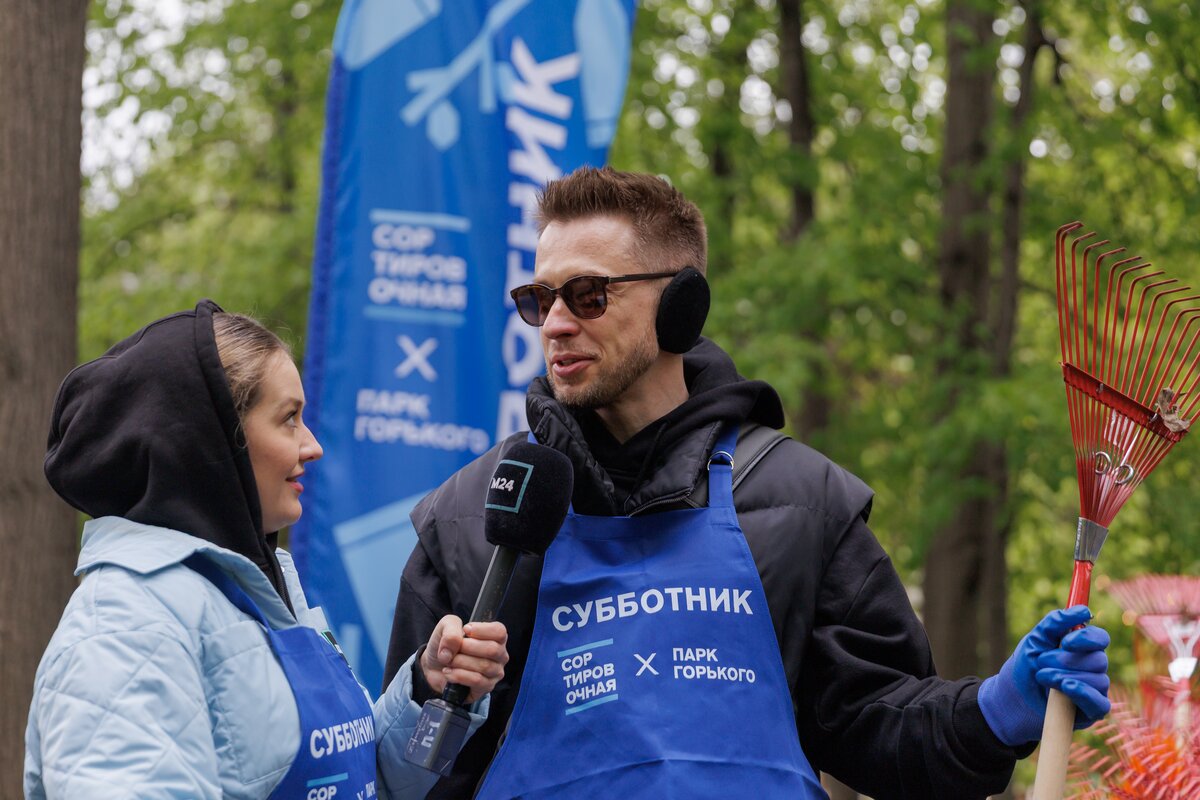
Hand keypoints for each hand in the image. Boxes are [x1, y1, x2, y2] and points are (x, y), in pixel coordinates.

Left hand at [419, 615, 508, 703]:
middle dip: (467, 647)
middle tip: (454, 649)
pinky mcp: (486, 687)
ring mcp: (495, 673)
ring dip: (460, 662)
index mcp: (495, 637)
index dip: (482, 630)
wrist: (434, 667)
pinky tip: (448, 672)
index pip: (500, 631)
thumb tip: (457, 645)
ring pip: (484, 666)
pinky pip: (477, 681)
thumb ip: (451, 629)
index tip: (465, 630)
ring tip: (448, 661)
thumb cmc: (446, 645)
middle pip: (493, 649)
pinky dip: (459, 675)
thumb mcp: (445, 627)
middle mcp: (499, 655)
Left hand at [978, 605, 1110, 745]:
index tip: (1066, 641)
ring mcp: (1095, 690)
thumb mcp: (1036, 640)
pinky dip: (1082, 693)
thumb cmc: (1028, 665)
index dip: (1088, 638)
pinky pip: (1100, 703)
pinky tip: (1065, 687)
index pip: (1101, 638)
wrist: (1014, 696)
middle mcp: (1093, 668)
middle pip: (1098, 659)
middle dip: (1066, 660)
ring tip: (1042, 676)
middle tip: (1041, 661)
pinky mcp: (1092, 711)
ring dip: (1065, 676)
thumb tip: (1082, 610)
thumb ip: (1055, 622)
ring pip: (1097, 680)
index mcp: (1083, 648)